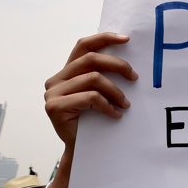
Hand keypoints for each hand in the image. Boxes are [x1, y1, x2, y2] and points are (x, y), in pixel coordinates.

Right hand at [44, 33, 136, 149]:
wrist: (83, 149)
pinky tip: (116, 114)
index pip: (84, 46)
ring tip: (126, 104)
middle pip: (91, 59)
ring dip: (115, 91)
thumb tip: (129, 60)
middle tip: (135, 77)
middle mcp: (56, 79)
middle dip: (118, 65)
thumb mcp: (100, 92)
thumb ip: (103, 75)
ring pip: (93, 79)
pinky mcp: (54, 107)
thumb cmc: (94, 119)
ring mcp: (53, 93)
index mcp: (68, 71)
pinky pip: (90, 98)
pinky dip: (107, 105)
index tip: (127, 39)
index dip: (104, 38)